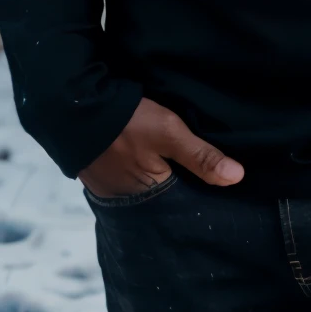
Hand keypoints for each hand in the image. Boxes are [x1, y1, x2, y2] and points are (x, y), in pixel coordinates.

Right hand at [78, 96, 243, 197]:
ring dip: (159, 181)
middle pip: (163, 199)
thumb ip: (201, 157)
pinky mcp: (98, 174)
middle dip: (180, 191)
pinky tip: (150, 162)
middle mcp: (127, 202)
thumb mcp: (169, 132)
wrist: (72, 106)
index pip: (182, 205)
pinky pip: (127, 180)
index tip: (221, 192)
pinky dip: (140, 173)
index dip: (199, 196)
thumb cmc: (126, 122)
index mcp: (148, 196)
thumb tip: (238, 178)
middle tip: (203, 179)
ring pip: (145, 189)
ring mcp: (110, 188)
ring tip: (180, 170)